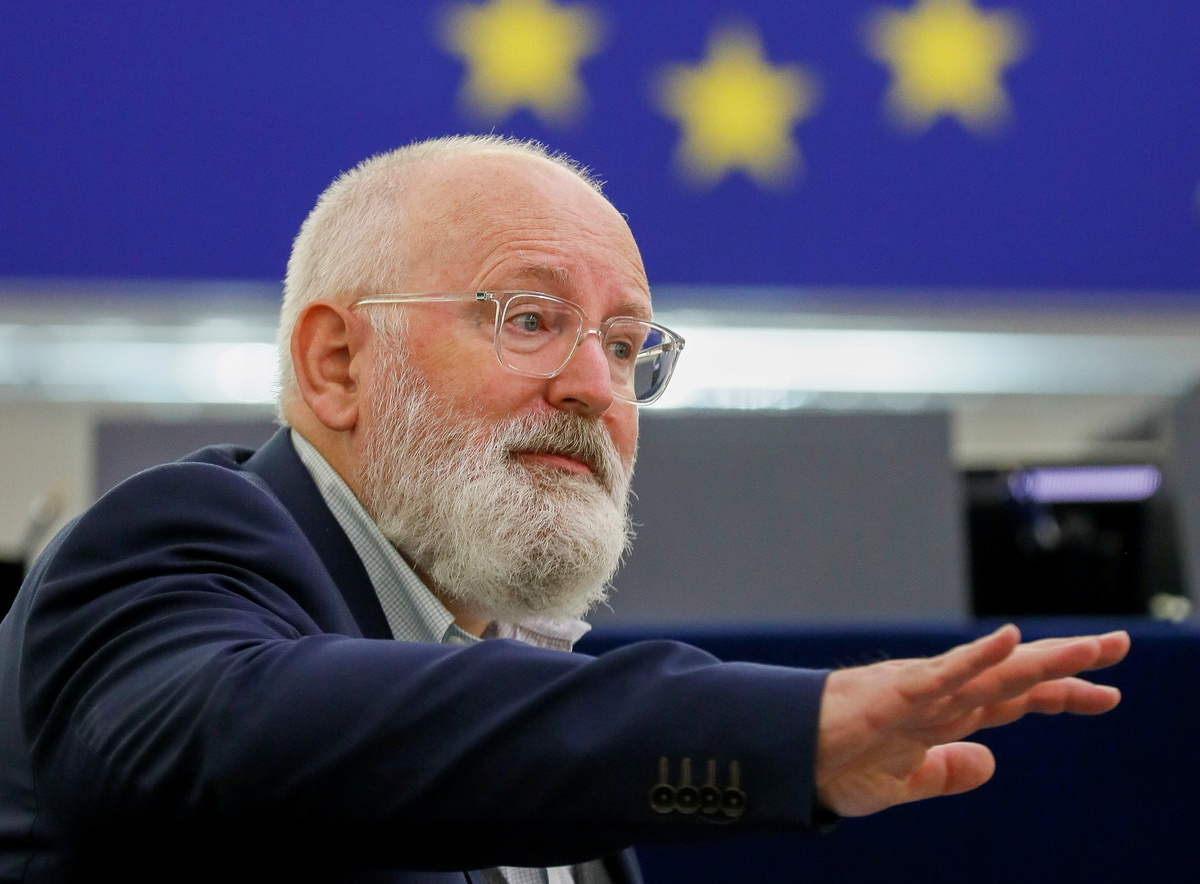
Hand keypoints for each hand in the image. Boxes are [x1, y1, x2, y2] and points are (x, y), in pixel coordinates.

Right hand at [815, 624, 1129, 816]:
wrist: (790, 761)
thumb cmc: (836, 764)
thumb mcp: (904, 782)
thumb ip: (946, 770)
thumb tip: (990, 762)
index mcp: (946, 715)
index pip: (1015, 699)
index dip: (1062, 696)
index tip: (1107, 696)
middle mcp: (943, 696)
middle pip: (1017, 678)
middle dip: (1069, 664)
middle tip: (1119, 646)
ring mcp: (923, 690)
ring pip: (994, 672)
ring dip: (1044, 658)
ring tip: (1093, 646)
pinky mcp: (898, 691)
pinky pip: (945, 673)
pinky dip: (977, 657)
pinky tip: (1009, 640)